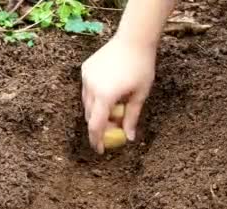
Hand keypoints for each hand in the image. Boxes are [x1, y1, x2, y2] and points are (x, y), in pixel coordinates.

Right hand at [81, 35, 156, 153]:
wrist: (134, 39)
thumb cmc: (141, 67)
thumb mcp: (140, 95)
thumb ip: (132, 117)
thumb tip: (129, 138)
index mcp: (105, 96)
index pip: (96, 126)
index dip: (97, 141)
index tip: (100, 151)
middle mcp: (91, 87)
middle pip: (90, 116)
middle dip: (100, 126)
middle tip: (112, 130)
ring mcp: (86, 77)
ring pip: (87, 103)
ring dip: (97, 111)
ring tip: (114, 110)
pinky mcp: (85, 69)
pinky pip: (87, 89)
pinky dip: (95, 97)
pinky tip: (109, 92)